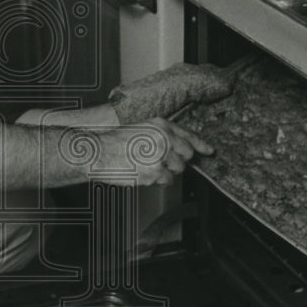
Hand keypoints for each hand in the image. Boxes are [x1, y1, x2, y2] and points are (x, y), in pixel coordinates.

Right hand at [94, 118, 212, 186]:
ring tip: (148, 165)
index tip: (209, 151)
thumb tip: (178, 146)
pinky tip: (143, 172)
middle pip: (186, 155)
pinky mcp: (155, 173)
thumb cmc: (114, 141)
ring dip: (167, 171)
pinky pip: (166, 181)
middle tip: (163, 161)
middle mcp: (164, 139)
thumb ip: (161, 134)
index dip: (201, 145)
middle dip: (178, 160)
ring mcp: (160, 157)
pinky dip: (157, 180)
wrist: (98, 152)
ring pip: (177, 170)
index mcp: (161, 125)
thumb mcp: (141, 128)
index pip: (188, 136)